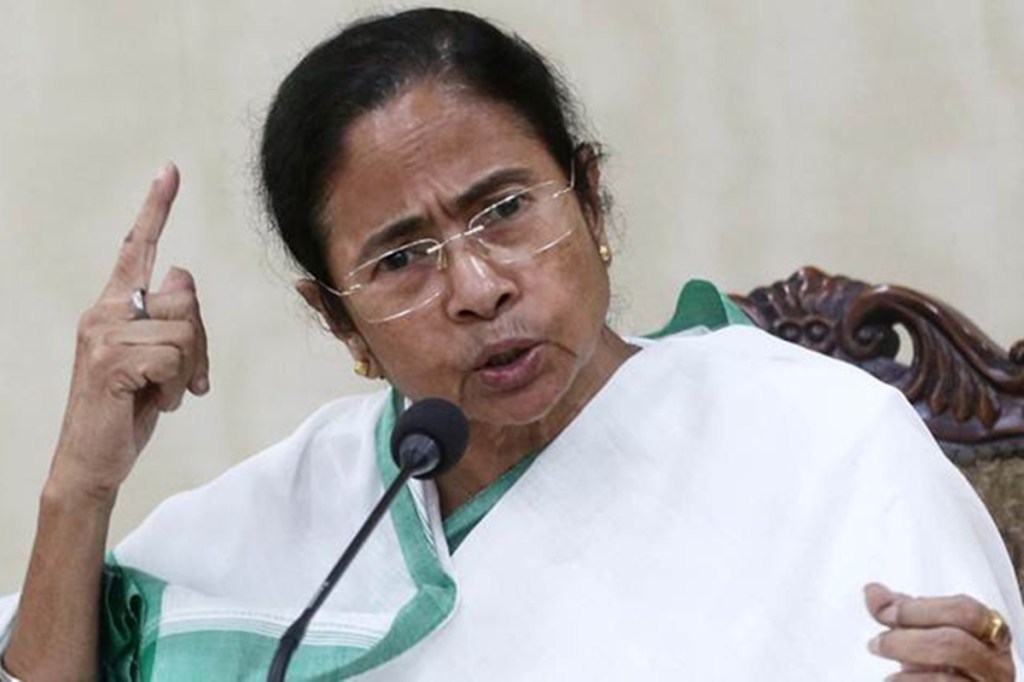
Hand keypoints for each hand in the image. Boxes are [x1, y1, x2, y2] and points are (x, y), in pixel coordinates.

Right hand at [49, 164, 209, 498]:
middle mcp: (104, 312)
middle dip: (201, 342)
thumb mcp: (157, 361)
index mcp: (114, 308)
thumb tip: (184, 281)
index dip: (156, 209)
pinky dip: (176, 387)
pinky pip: (175, 358)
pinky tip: (152, 402)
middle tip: (184, 379)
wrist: (93, 459)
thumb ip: (171, 321)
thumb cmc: (128, 409)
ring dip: (188, 371)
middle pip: (187, 296)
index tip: (170, 171)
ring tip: (163, 393)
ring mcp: (103, 334)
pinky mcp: (109, 360)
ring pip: (186, 331)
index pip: (138, 249)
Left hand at [865, 582, 1014, 680]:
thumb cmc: (944, 664)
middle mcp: (995, 663)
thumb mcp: (927, 632)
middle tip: (878, 643)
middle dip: (907, 639)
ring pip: (944, 677)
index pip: (965, 611)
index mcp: (989, 633)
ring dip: (903, 667)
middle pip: (954, 642)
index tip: (886, 612)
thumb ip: (904, 612)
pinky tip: (895, 680)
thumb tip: (874, 592)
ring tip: (884, 667)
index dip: (920, 609)